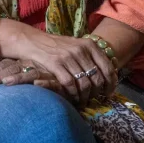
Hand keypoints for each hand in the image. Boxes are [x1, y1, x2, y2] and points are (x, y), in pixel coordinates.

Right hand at [0, 22, 116, 107]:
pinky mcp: (55, 63)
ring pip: (84, 83)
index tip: (109, 93)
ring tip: (82, 102)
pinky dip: (72, 94)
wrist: (33, 40)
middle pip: (97, 78)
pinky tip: (71, 97)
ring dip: (84, 96)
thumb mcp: (76, 46)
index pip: (107, 67)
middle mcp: (81, 50)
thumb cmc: (56, 46)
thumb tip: (105, 76)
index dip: (110, 83)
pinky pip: (70, 84)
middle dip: (96, 92)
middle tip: (93, 99)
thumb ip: (89, 57)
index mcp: (89, 45)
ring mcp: (68, 56)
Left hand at [0, 59, 66, 97]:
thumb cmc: (51, 73)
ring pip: (29, 74)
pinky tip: (36, 84)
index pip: (4, 68)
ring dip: (17, 79)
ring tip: (5, 83)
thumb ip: (17, 74)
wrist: (76, 68)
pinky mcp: (60, 80)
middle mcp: (33, 65)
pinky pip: (52, 82)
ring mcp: (46, 71)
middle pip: (11, 70)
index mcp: (24, 63)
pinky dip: (44, 83)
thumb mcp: (32, 73)